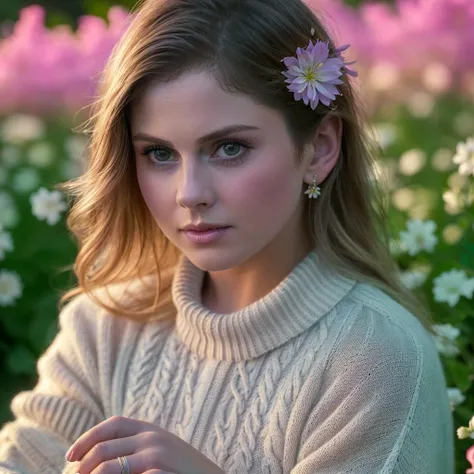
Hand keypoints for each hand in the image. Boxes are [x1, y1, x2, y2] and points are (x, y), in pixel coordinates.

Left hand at [66, 415, 225, 473]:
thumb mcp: (161, 449)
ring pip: (109, 468)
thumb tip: (99, 454)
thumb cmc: (184, 470)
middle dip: (82, 466)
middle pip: (104, 449)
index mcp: (150, 428)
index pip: (112, 425)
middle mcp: (152, 438)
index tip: (70, 456)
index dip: (87, 438)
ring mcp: (157, 458)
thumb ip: (137, 446)